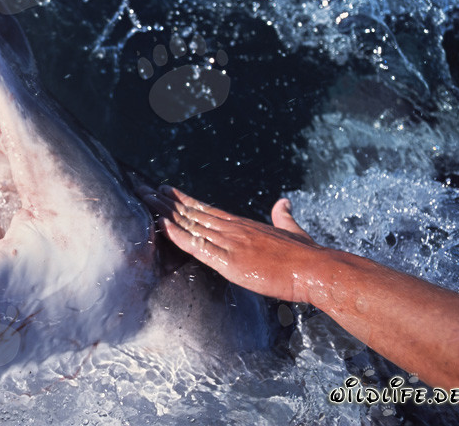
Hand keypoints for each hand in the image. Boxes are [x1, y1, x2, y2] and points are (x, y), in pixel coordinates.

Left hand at [139, 184, 324, 303]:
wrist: (315, 268)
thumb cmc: (306, 254)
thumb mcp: (292, 229)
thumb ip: (283, 216)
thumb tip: (282, 203)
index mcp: (243, 224)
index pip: (205, 208)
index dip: (182, 200)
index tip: (165, 190)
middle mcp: (232, 229)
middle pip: (191, 212)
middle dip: (165, 202)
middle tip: (143, 189)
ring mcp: (229, 243)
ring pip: (189, 224)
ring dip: (165, 213)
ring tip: (145, 200)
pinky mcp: (229, 261)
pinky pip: (197, 246)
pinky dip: (178, 235)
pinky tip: (162, 226)